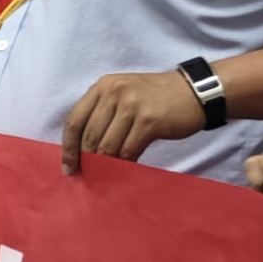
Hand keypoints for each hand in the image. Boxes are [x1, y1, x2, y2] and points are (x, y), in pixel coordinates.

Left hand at [58, 66, 204, 172]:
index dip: (68, 148)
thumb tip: (82, 148)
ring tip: (107, 174)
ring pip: (107, 146)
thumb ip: (102, 113)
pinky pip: (128, 150)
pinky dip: (125, 164)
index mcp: (102, 86)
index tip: (68, 167)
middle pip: (89, 136)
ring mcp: (132, 106)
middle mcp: (114, 92)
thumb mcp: (124, 94)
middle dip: (87, 160)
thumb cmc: (155, 97)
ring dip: (106, 164)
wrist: (194, 92)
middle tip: (89, 175)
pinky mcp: (149, 121)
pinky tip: (126, 168)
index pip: (74, 121)